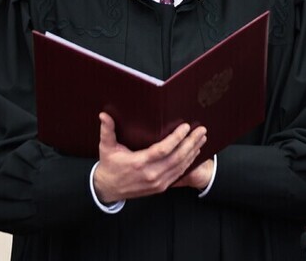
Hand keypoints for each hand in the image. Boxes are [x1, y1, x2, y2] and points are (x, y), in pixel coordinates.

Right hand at [92, 113, 206, 202]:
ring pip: (180, 166)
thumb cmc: (109, 165)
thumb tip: (103, 115)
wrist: (108, 189)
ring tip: (202, 138)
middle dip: (191, 143)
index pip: (163, 150)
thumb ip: (107, 130)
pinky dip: (188, 162)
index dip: (176, 138)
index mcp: (139, 163)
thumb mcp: (106, 147)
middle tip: (201, 130)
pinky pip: (178, 174)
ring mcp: (157, 183)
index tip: (185, 127)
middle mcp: (151, 175)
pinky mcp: (161, 187)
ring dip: (193, 152)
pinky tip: (194, 153)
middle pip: (177, 158)